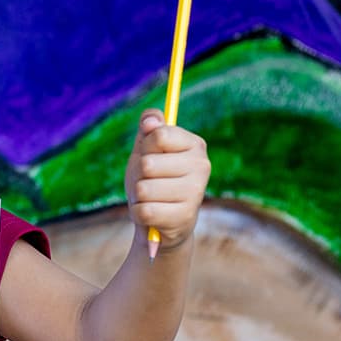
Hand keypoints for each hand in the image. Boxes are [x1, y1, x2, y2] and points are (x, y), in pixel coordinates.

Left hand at [125, 109, 209, 251]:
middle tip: (149, 182)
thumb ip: (148, 129)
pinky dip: (139, 214)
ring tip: (151, 199)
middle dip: (138, 175)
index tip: (151, 156)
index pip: (160, 135)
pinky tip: (152, 214)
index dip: (145, 148)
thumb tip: (150, 120)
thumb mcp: (146, 150)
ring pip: (143, 189)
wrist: (161, 221)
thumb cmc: (152, 179)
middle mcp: (202, 166)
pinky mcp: (185, 217)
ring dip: (138, 196)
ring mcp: (196, 192)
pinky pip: (144, 211)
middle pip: (147, 164)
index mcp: (195, 144)